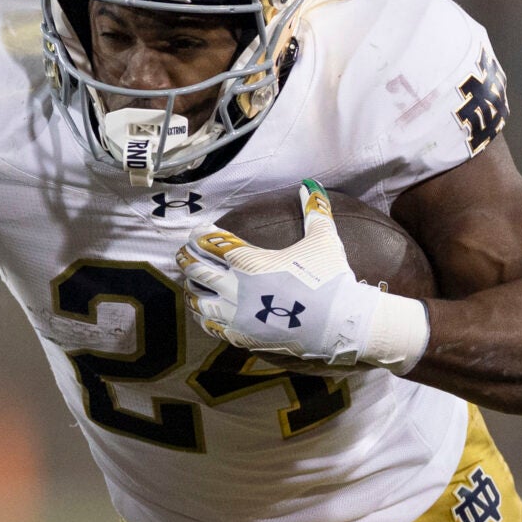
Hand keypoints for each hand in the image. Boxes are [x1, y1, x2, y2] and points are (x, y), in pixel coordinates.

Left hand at [176, 180, 428, 370]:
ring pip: (197, 300)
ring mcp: (235, 315)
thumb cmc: (330, 278)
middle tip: (182, 253)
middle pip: (196, 270)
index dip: (200, 235)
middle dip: (186, 259)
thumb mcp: (324, 239)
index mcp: (249, 261)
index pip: (211, 243)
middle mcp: (235, 288)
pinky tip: (203, 311)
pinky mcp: (241, 337)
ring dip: (191, 288)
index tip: (197, 231)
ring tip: (189, 283)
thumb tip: (310, 184)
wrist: (339, 324)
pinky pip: (211, 325)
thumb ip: (314, 210)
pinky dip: (203, 315)